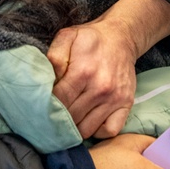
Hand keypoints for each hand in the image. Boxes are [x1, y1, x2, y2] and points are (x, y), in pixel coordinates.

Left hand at [48, 19, 136, 138]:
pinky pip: (109, 131)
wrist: (121, 37)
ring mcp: (114, 99)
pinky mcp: (126, 104)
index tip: (43, 105)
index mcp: (83, 72)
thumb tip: (48, 79)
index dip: (48, 106)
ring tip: (70, 118)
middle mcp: (100, 88)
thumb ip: (54, 56)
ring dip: (76, 127)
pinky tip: (89, 120)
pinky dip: (98, 131)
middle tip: (53, 114)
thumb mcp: (68, 37)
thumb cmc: (90, 39)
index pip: (59, 101)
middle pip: (71, 118)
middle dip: (59, 118)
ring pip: (87, 129)